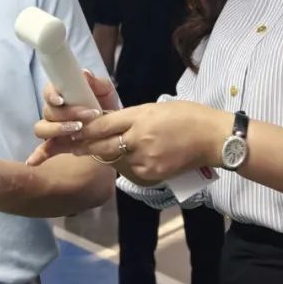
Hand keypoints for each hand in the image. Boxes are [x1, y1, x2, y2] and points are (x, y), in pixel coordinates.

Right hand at [28, 71, 119, 166]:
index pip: (48, 91)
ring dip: (57, 130)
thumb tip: (85, 74)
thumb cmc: (105, 105)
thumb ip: (96, 82)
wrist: (114, 128)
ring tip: (77, 131)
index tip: (62, 99)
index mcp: (61, 94)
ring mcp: (53, 129)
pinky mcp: (57, 144)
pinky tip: (33, 162)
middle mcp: (53, 111)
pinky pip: (44, 149)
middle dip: (67, 114)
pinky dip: (38, 155)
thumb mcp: (105, 91)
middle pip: (48, 112)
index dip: (51, 95)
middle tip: (88, 115)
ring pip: (42, 129)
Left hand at [66, 101, 228, 185]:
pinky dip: (126, 165)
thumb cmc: (187, 117)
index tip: (69, 129)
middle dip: (85, 147)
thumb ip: (132, 118)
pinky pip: (130, 171)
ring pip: (115, 161)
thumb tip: (110, 123)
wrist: (213, 138)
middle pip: (102, 147)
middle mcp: (139, 139)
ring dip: (107, 156)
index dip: (83, 129)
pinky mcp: (152, 174)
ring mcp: (145, 159)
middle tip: (71, 146)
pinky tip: (130, 159)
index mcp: (140, 118)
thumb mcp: (155, 109)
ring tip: (101, 151)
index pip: (102, 125)